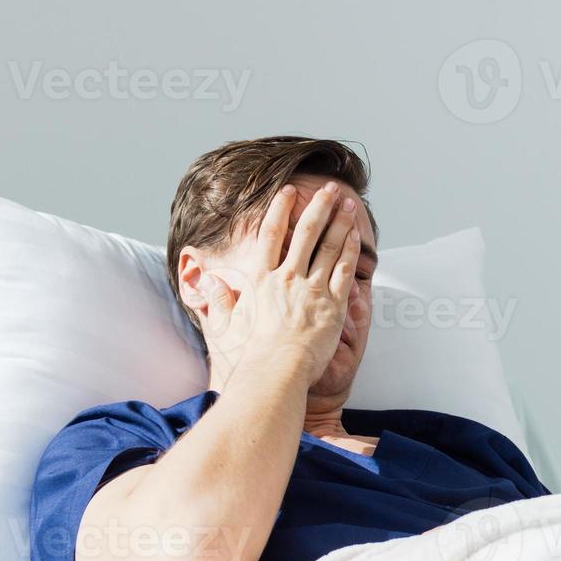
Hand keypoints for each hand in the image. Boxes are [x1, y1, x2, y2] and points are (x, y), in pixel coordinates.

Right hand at [201, 182, 361, 385]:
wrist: (275, 371)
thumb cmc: (249, 353)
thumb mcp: (224, 323)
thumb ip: (216, 299)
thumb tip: (205, 281)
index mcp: (261, 278)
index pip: (272, 234)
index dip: (281, 209)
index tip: (289, 191)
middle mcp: (287, 278)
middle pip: (306, 233)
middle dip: (319, 207)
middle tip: (329, 189)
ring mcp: (311, 290)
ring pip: (329, 247)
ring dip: (340, 222)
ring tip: (347, 204)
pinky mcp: (332, 305)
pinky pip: (344, 271)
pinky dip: (350, 251)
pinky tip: (355, 235)